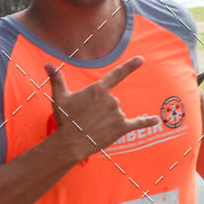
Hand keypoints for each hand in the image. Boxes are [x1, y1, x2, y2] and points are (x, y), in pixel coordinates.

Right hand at [45, 56, 159, 161]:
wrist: (70, 143)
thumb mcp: (59, 97)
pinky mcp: (122, 127)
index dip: (130, 66)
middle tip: (87, 119)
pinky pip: (138, 123)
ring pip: (117, 112)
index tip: (141, 59)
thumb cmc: (65, 120)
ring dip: (108, 119)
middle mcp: (111, 99)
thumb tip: (47, 64)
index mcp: (98, 89)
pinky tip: (156, 120)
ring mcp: (118, 113)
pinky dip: (147, 122)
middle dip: (101, 109)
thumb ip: (57, 79)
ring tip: (93, 127)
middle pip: (111, 100)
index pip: (117, 74)